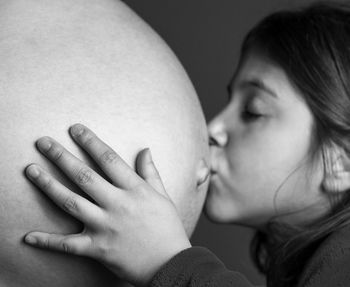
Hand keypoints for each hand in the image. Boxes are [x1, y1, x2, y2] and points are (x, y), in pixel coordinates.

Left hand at [24, 123, 190, 285]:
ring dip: (48, 186)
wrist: (171, 264)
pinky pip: (68, 245)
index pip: (109, 159)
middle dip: (61, 157)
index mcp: (135, 190)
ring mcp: (106, 227)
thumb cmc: (168, 228)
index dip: (91, 142)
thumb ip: (150, 172)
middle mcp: (118, 205)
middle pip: (84, 176)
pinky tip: (29, 236)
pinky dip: (48, 241)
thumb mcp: (163, 195)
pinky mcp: (98, 249)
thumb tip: (145, 149)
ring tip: (31, 171)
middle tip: (43, 143)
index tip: (75, 129)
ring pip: (71, 203)